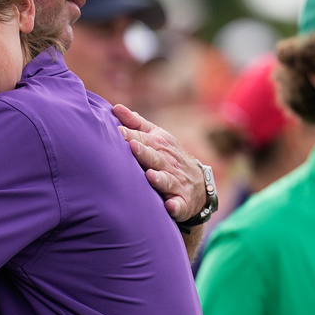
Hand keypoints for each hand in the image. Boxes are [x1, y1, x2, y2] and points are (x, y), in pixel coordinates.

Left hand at [113, 104, 207, 220]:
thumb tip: (115, 108)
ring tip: (149, 175)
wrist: (199, 184)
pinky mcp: (182, 202)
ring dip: (159, 178)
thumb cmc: (168, 157)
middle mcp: (169, 163)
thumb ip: (136, 124)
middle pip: (155, 157)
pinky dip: (175, 206)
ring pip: (167, 180)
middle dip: (144, 152)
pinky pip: (179, 205)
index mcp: (161, 145)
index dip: (131, 136)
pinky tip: (169, 206)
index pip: (144, 139)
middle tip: (132, 147)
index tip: (116, 131)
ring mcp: (177, 183)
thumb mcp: (157, 137)